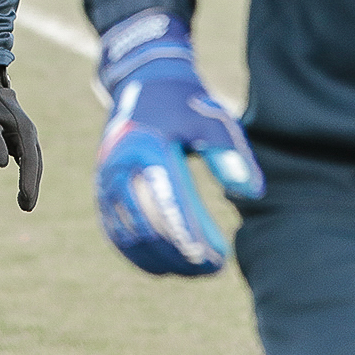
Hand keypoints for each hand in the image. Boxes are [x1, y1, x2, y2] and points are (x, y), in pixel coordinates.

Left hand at [0, 61, 41, 210]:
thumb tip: (3, 164)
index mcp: (24, 131)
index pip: (29, 161)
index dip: (28, 181)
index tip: (26, 197)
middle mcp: (30, 135)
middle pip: (35, 166)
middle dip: (32, 187)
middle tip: (26, 207)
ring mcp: (27, 137)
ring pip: (34, 164)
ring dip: (31, 183)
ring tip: (25, 204)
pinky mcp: (21, 139)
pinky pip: (28, 161)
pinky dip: (27, 175)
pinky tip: (22, 188)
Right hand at [94, 11, 263, 275]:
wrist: (142, 83)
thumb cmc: (185, 105)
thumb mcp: (213, 120)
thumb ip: (231, 154)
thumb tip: (252, 192)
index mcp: (148, 147)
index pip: (171, 205)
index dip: (193, 238)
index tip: (219, 259)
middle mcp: (121, 164)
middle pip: (147, 225)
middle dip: (178, 255)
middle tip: (209, 269)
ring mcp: (106, 176)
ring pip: (126, 232)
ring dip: (156, 258)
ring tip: (189, 270)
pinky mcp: (102, 185)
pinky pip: (113, 227)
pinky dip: (134, 251)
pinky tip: (160, 265)